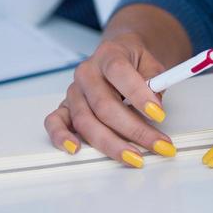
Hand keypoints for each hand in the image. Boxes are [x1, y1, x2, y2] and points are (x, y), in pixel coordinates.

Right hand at [43, 32, 175, 166]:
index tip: (158, 114)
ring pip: (85, 120)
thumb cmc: (133, 62)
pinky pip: (55, 122)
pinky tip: (75, 148)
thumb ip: (154, 81)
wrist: (119, 56)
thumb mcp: (151, 63)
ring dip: (112, 143)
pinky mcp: (66, 107)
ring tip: (135, 157)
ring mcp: (74, 91)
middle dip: (134, 130)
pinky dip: (61, 136)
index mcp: (108, 54)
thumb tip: (155, 104)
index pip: (119, 71)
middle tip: (158, 144)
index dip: (138, 94)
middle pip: (104, 105)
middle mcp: (87, 72)